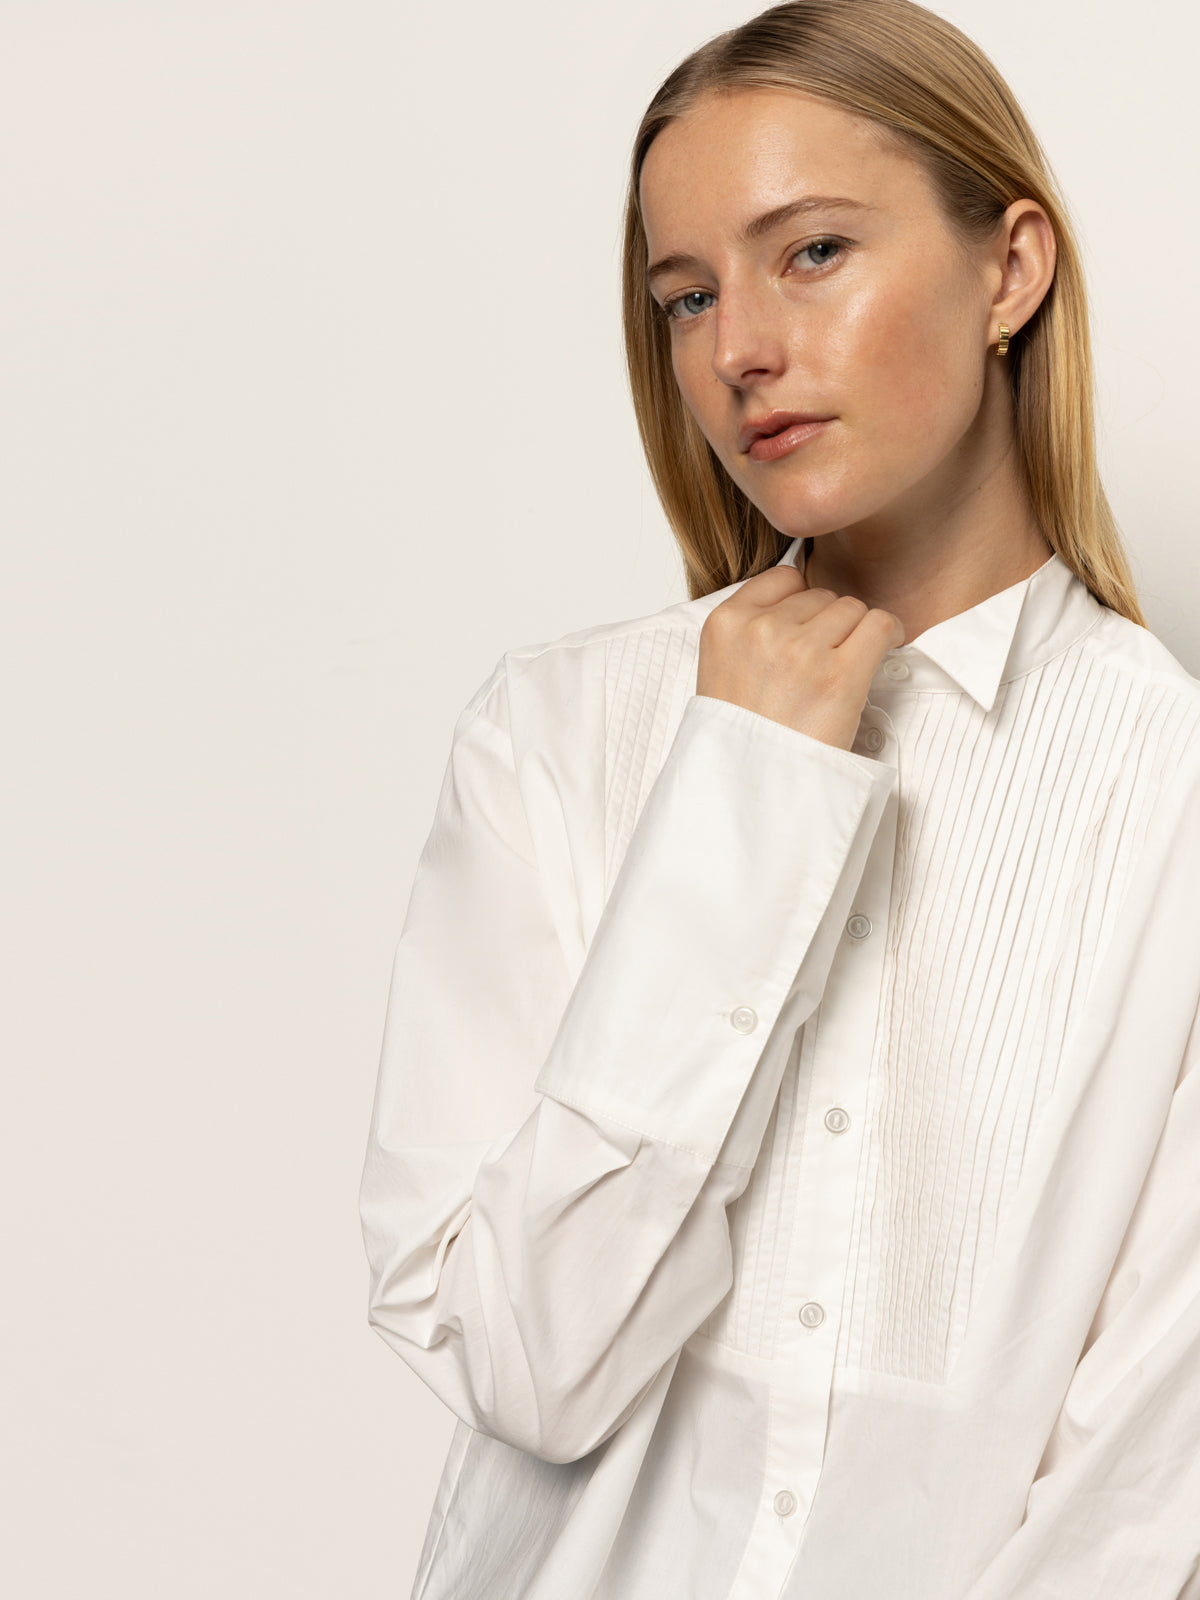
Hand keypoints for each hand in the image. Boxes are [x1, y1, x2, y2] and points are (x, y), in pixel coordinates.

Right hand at [696, 563, 904, 751]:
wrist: (750, 793)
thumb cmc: (738, 744)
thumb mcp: (719, 674)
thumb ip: (749, 634)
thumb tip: (800, 605)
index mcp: (724, 624)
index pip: (783, 579)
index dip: (801, 604)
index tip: (808, 631)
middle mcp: (761, 629)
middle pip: (820, 596)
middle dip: (828, 626)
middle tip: (824, 667)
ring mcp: (801, 650)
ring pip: (852, 609)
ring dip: (856, 635)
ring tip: (845, 670)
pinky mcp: (841, 675)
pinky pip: (880, 625)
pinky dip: (888, 634)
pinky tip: (883, 651)